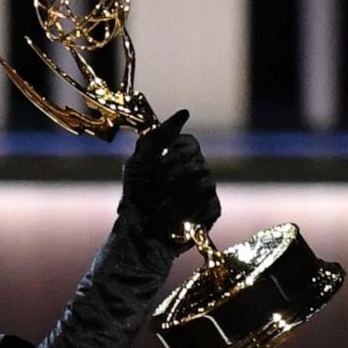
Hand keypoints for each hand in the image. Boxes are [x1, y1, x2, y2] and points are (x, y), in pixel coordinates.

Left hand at [118, 109, 220, 244]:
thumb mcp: (138, 164)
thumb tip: (184, 112)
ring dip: (177, 197)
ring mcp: (206, 189)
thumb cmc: (136, 198)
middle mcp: (196, 168)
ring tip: (162, 208)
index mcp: (180, 154)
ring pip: (205, 181)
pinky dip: (188, 212)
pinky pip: (209, 203)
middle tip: (156, 191)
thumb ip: (157, 137)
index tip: (156, 169)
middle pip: (198, 162)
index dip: (172, 156)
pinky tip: (177, 220)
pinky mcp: (212, 210)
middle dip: (171, 178)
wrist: (139, 235)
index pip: (190, 143)